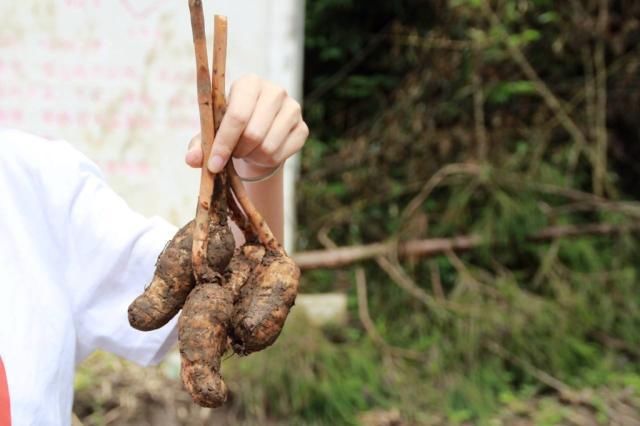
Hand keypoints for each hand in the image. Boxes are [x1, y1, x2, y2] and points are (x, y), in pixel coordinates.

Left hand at [185, 74, 308, 174]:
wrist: (260, 134)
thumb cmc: (231, 128)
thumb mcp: (212, 134)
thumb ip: (200, 144)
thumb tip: (191, 159)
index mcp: (249, 83)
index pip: (237, 115)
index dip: (224, 142)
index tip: (214, 165)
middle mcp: (275, 91)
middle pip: (254, 133)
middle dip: (238, 151)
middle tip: (232, 154)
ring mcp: (292, 108)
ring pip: (268, 147)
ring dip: (252, 157)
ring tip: (246, 152)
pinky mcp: (303, 128)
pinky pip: (281, 155)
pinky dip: (267, 162)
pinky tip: (261, 154)